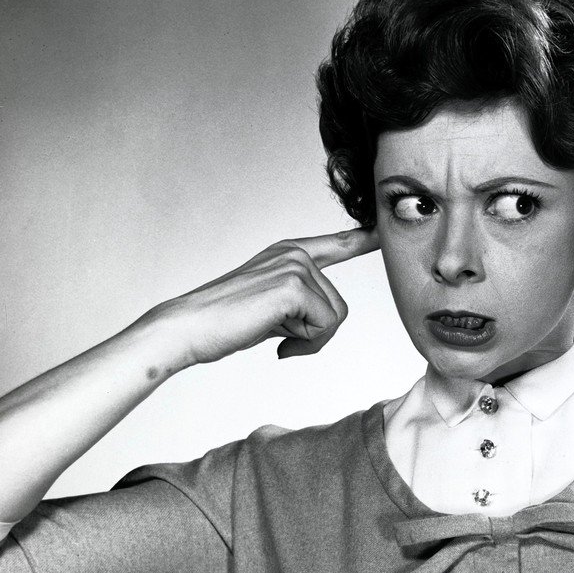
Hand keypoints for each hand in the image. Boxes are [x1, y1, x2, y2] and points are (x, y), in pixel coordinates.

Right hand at [144, 227, 379, 368]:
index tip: (386, 230)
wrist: (187, 329)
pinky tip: (273, 338)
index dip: (364, 240)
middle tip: (277, 334)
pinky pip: (325, 326)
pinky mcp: (293, 286)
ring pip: (335, 318)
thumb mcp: (274, 309)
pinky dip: (303, 343)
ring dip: (308, 339)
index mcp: (289, 253)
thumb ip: (302, 305)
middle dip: (316, 333)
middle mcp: (295, 253)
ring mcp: (295, 266)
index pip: (337, 244)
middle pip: (340, 307)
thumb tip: (327, 321)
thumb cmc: (226, 324)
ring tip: (271, 332)